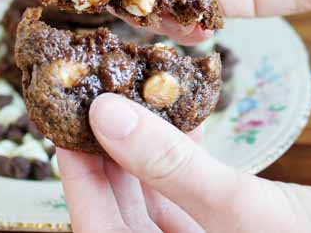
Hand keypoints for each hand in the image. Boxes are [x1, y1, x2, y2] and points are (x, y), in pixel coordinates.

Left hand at [58, 93, 310, 232]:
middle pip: (120, 207)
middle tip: (92, 92)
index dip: (78, 174)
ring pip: (153, 191)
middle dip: (106, 151)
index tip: (63, 118)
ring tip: (128, 91)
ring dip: (142, 145)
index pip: (100, 227)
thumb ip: (174, 167)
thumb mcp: (247, 213)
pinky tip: (179, 113)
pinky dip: (181, 150)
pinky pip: (189, 186)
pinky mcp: (228, 223)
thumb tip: (107, 117)